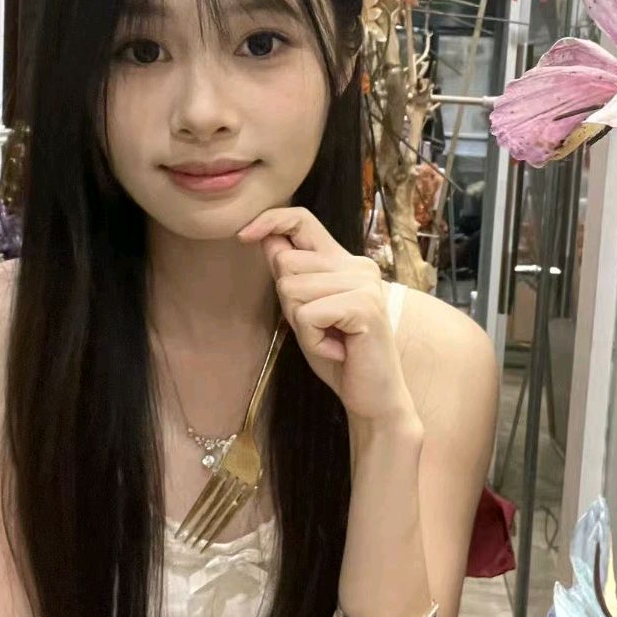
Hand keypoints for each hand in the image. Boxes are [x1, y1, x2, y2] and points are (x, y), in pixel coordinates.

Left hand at [237, 207, 418, 427]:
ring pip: (292, 288)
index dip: (269, 220)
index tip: (243, 236)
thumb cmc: (338, 354)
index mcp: (344, 261)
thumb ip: (291, 276)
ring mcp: (364, 283)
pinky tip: (336, 349)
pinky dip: (312, 339)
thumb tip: (264, 238)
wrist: (373, 397)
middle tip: (320, 327)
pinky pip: (308, 314)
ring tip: (330, 339)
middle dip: (289, 302)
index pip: (301, 219)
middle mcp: (357, 264)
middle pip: (286, 262)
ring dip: (301, 325)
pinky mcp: (365, 306)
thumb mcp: (305, 311)